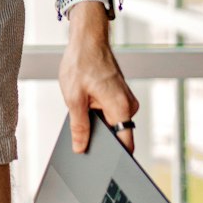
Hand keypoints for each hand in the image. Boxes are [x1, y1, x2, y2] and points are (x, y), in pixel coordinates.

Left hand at [59, 4, 139, 154]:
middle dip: (100, 136)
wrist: (88, 39)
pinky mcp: (120, 96)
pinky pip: (111, 112)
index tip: (102, 163)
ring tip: (83, 105)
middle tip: (81, 130)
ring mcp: (125, 100)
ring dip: (97, 121)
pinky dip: (98, 112)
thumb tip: (81, 147)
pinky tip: (86, 102)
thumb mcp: (74, 98)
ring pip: (112, 123)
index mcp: (120, 107)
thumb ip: (79, 126)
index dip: (114, 156)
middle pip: (117, 135)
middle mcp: (128, 105)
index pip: (125, 144)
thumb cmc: (81, 62)